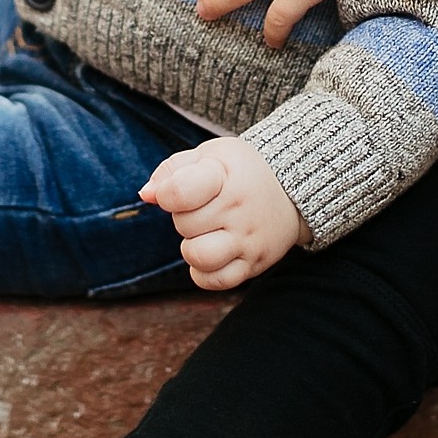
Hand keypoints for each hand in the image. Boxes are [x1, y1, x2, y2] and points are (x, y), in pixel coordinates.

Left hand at [142, 137, 303, 290]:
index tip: (177, 191)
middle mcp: (240, 210)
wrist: (291, 191)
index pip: (178, 192)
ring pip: (197, 256)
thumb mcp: (210, 155)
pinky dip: (203, 271)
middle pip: (183, 224)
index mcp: (226, 176)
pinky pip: (214, 281)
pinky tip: (211, 252)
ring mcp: (248, 240)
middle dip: (184, 215)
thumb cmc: (240, 171)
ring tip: (205, 232)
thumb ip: (173, 170)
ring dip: (192, 245)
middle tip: (204, 206)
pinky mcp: (253, 264)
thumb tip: (146, 195)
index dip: (166, 194)